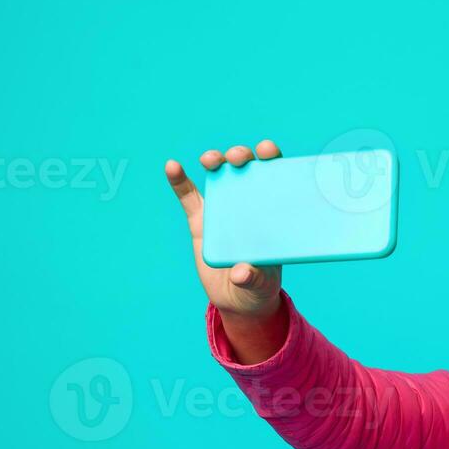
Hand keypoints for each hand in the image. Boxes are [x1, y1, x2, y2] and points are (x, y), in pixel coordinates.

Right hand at [164, 140, 284, 318]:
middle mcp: (248, 203)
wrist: (236, 299)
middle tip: (238, 158)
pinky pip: (187, 197)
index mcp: (271, 211)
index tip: (267, 150)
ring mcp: (222, 210)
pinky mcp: (199, 222)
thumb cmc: (259, 286)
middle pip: (245, 168)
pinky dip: (179, 181)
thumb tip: (241, 272)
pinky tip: (172, 166)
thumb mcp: (261, 285)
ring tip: (210, 159)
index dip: (272, 157)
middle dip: (241, 156)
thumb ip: (255, 278)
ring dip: (215, 160)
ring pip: (219, 175)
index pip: (275, 176)